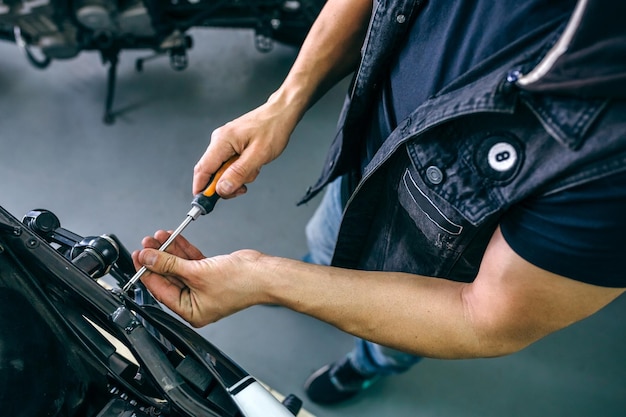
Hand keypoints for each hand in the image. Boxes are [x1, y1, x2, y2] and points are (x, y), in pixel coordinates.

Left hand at [132, 230, 266, 326]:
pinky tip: (174, 239)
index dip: (147, 272)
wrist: (263, 273)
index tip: (139, 257)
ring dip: (169, 251)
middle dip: (157, 258)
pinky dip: (183, 249)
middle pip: (168, 277)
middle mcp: (196, 301)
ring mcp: (203, 286)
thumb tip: (149, 258)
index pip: (161, 290)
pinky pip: (191, 261)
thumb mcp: (197, 273)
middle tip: (146, 244)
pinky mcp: (210, 273)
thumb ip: (169, 264)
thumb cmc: (240, 283)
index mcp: (191, 312)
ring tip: (158, 237)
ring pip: (179, 267)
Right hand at [193, 97, 299, 196]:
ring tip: (254, 169)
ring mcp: (225, 142)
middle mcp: (220, 140)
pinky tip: (253, 164)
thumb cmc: (273, 128)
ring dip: (237, 176)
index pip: (203, 170)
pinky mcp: (232, 144)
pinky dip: (241, 169)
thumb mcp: (258, 156)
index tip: (205, 203)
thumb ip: (238, 173)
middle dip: (226, 184)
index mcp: (222, 141)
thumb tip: (222, 188)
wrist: (282, 113)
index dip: (201, 189)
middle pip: (211, 172)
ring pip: (223, 170)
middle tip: (242, 188)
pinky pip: (230, 164)